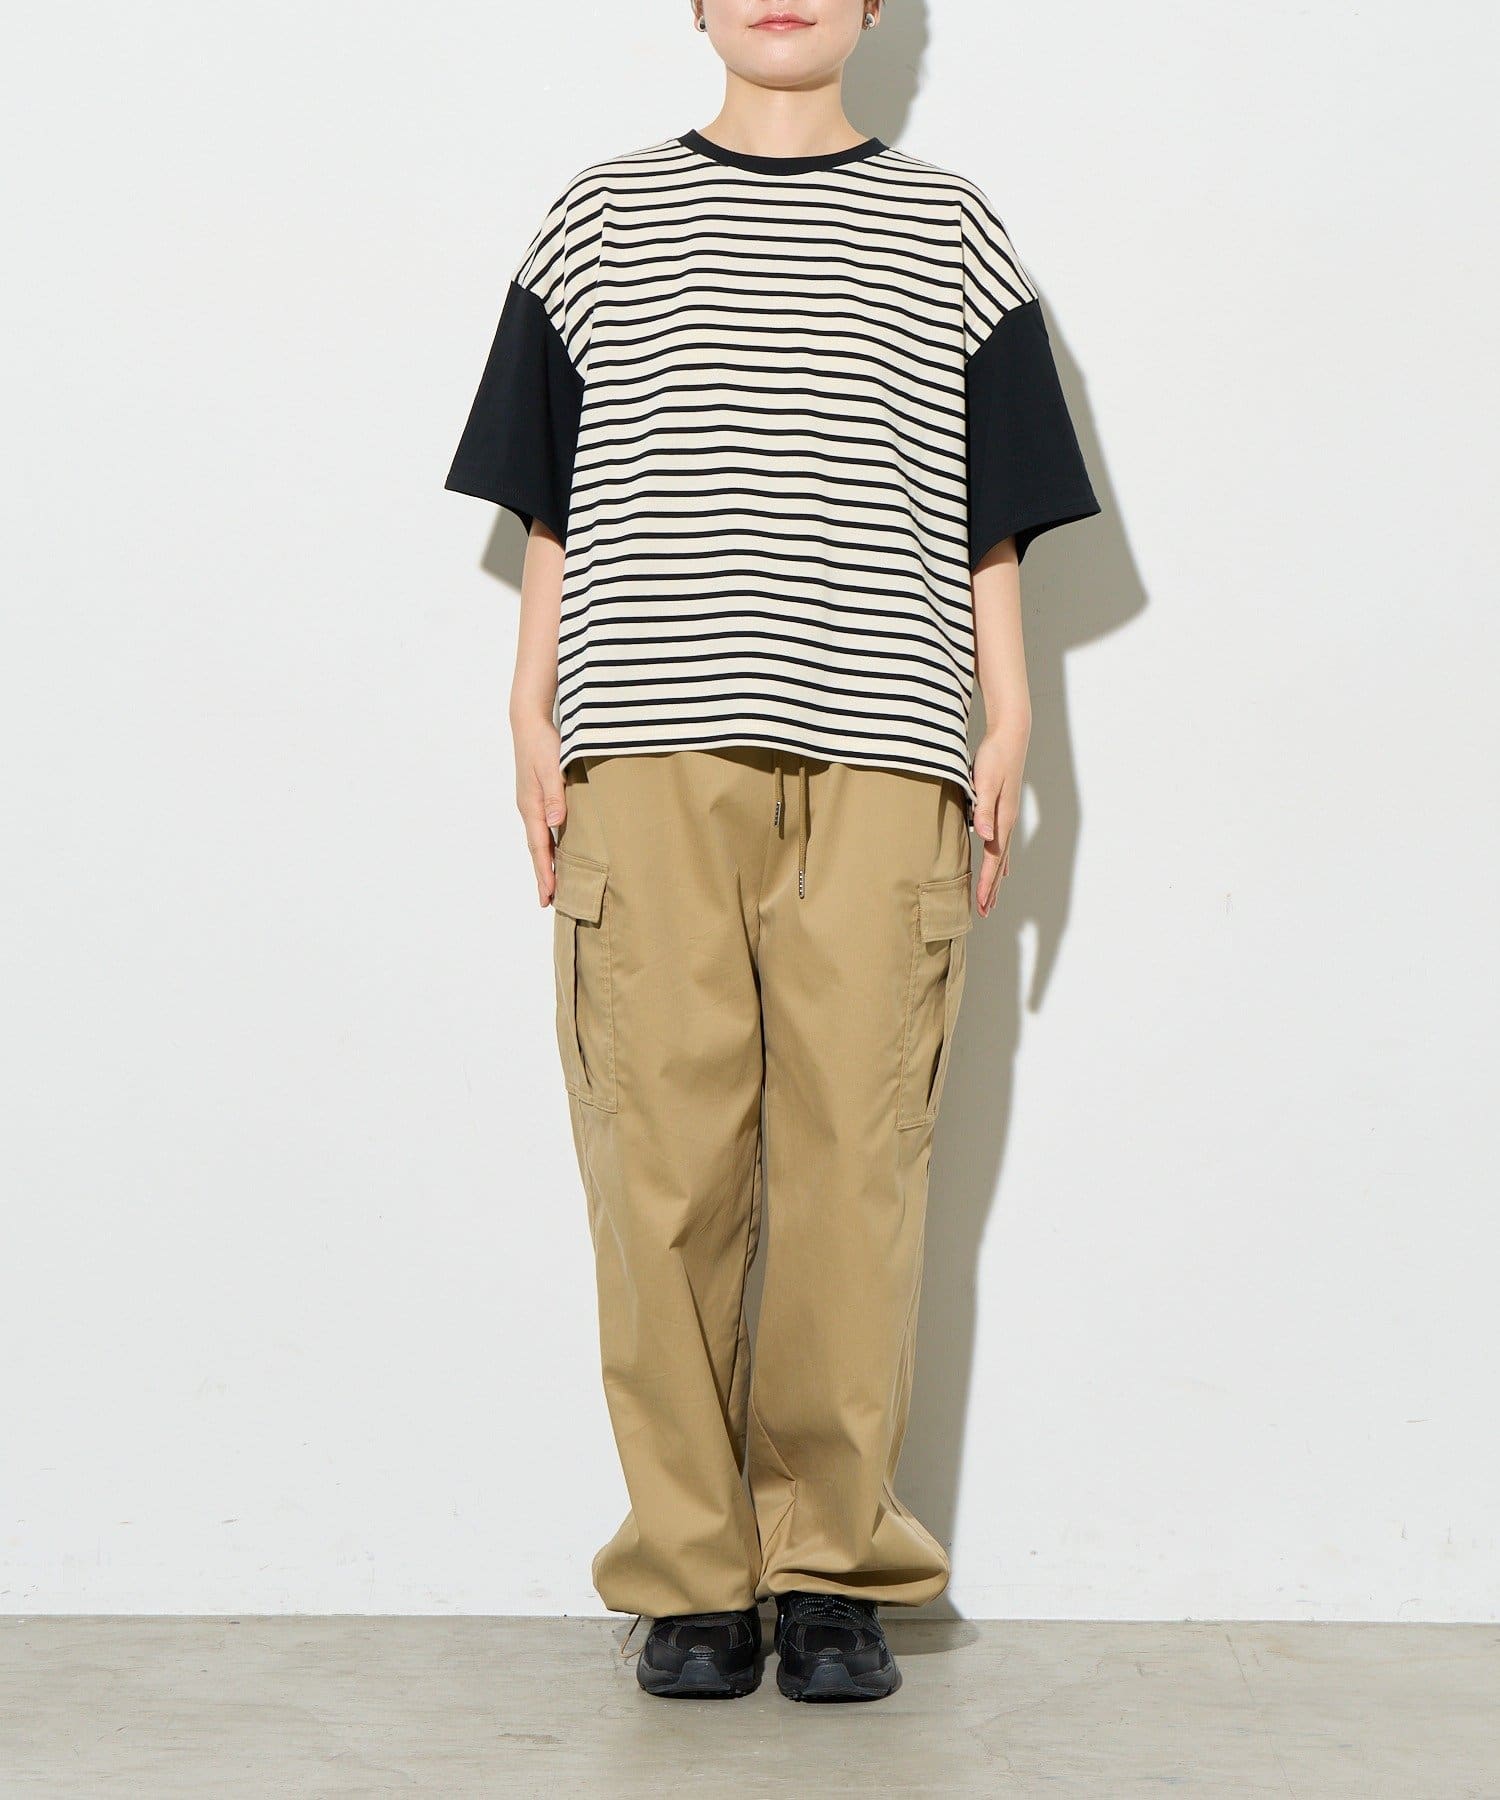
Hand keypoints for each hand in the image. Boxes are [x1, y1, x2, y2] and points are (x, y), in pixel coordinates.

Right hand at [514, 714, 566, 904]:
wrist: (528, 722)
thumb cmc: (542, 743)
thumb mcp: (552, 768)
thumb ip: (555, 796)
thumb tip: (555, 824)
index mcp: (531, 806)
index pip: (539, 848)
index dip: (544, 872)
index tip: (548, 895)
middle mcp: (528, 809)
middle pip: (536, 850)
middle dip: (542, 875)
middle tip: (547, 902)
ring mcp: (531, 803)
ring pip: (539, 841)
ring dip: (544, 863)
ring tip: (551, 884)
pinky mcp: (536, 797)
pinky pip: (541, 829)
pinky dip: (547, 845)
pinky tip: (554, 851)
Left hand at [969, 727, 1026, 914]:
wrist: (1010, 735)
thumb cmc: (995, 756)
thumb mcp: (985, 782)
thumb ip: (983, 809)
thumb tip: (984, 836)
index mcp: (1002, 819)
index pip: (993, 858)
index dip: (987, 883)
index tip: (982, 904)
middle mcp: (1007, 821)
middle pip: (999, 863)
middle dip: (993, 889)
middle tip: (985, 912)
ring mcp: (1007, 816)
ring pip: (1001, 855)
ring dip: (996, 878)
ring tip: (992, 898)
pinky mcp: (1003, 809)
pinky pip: (1001, 843)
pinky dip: (1000, 860)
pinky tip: (999, 866)